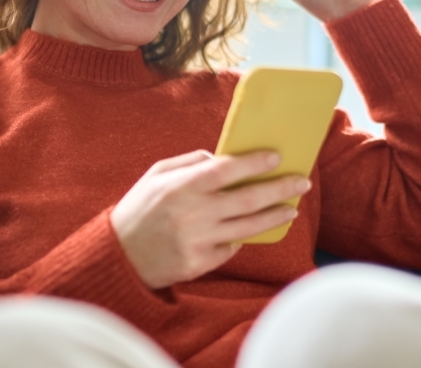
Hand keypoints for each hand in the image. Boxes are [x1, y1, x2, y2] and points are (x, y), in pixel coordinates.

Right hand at [110, 150, 310, 289]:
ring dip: (275, 216)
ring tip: (291, 209)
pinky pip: (231, 248)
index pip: (227, 170)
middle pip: (248, 200)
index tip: (277, 157)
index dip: (254, 163)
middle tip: (302, 183)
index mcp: (181, 187)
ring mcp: (199, 242)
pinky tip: (249, 229)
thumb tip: (222, 157)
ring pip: (249, 227)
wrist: (118, 256)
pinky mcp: (200, 264)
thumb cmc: (138, 209)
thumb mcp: (156, 175)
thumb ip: (190, 162)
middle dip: (280, 189)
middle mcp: (193, 214)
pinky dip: (241, 238)